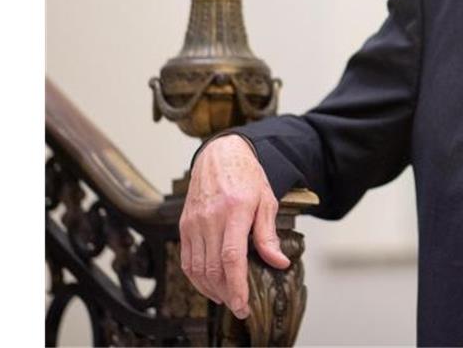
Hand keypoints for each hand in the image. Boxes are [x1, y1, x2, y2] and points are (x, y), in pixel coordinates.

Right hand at [179, 134, 290, 318]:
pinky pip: (187, 260)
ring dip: (211, 289)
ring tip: (227, 297)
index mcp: (235, 210)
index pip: (231, 257)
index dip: (236, 286)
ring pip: (197, 268)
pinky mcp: (184, 225)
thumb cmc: (247, 176)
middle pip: (213, 268)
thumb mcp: (266, 201)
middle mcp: (210, 218)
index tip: (242, 305)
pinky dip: (197, 278)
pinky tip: (210, 284)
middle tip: (240, 306)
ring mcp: (194, 222)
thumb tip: (279, 262)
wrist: (219, 156)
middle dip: (226, 293)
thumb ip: (268, 234)